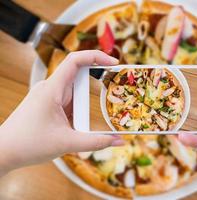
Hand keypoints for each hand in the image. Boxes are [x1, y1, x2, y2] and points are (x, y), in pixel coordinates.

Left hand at [0, 50, 123, 175]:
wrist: (3, 153)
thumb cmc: (28, 144)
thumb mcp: (67, 143)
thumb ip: (96, 142)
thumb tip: (120, 141)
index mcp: (52, 89)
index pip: (75, 60)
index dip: (95, 56)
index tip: (113, 61)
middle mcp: (50, 88)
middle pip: (79, 76)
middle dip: (97, 83)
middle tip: (115, 88)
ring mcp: (49, 96)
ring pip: (75, 91)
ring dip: (88, 100)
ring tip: (100, 111)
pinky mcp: (48, 105)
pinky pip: (69, 101)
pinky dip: (80, 109)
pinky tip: (84, 121)